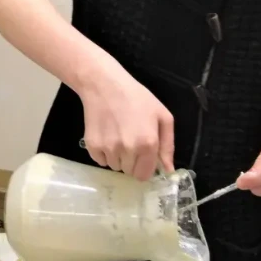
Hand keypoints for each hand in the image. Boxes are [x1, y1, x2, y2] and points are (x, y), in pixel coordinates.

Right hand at [78, 66, 174, 180]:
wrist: (105, 85)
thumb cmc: (137, 98)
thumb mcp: (162, 117)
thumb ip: (167, 146)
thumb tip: (168, 170)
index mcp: (148, 144)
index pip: (144, 175)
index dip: (144, 167)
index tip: (142, 157)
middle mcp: (128, 150)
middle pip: (129, 171)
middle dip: (131, 161)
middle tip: (130, 141)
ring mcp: (108, 149)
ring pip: (114, 166)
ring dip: (117, 157)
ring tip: (118, 136)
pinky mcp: (92, 146)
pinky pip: (100, 161)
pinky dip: (104, 153)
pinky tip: (107, 136)